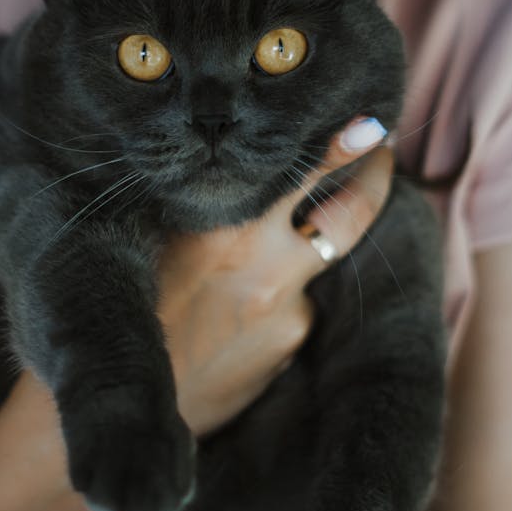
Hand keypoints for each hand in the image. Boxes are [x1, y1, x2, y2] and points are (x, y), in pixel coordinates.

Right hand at [157, 117, 392, 436]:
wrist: (127, 384)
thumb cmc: (134, 294)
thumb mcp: (162, 231)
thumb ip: (214, 200)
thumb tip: (257, 167)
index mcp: (225, 226)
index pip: (302, 173)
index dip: (344, 146)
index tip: (371, 126)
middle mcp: (265, 265)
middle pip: (348, 214)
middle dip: (374, 180)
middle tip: (384, 152)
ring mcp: (286, 311)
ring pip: (314, 261)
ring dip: (301, 249)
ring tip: (260, 260)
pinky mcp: (289, 346)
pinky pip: (295, 307)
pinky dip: (278, 298)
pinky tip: (235, 317)